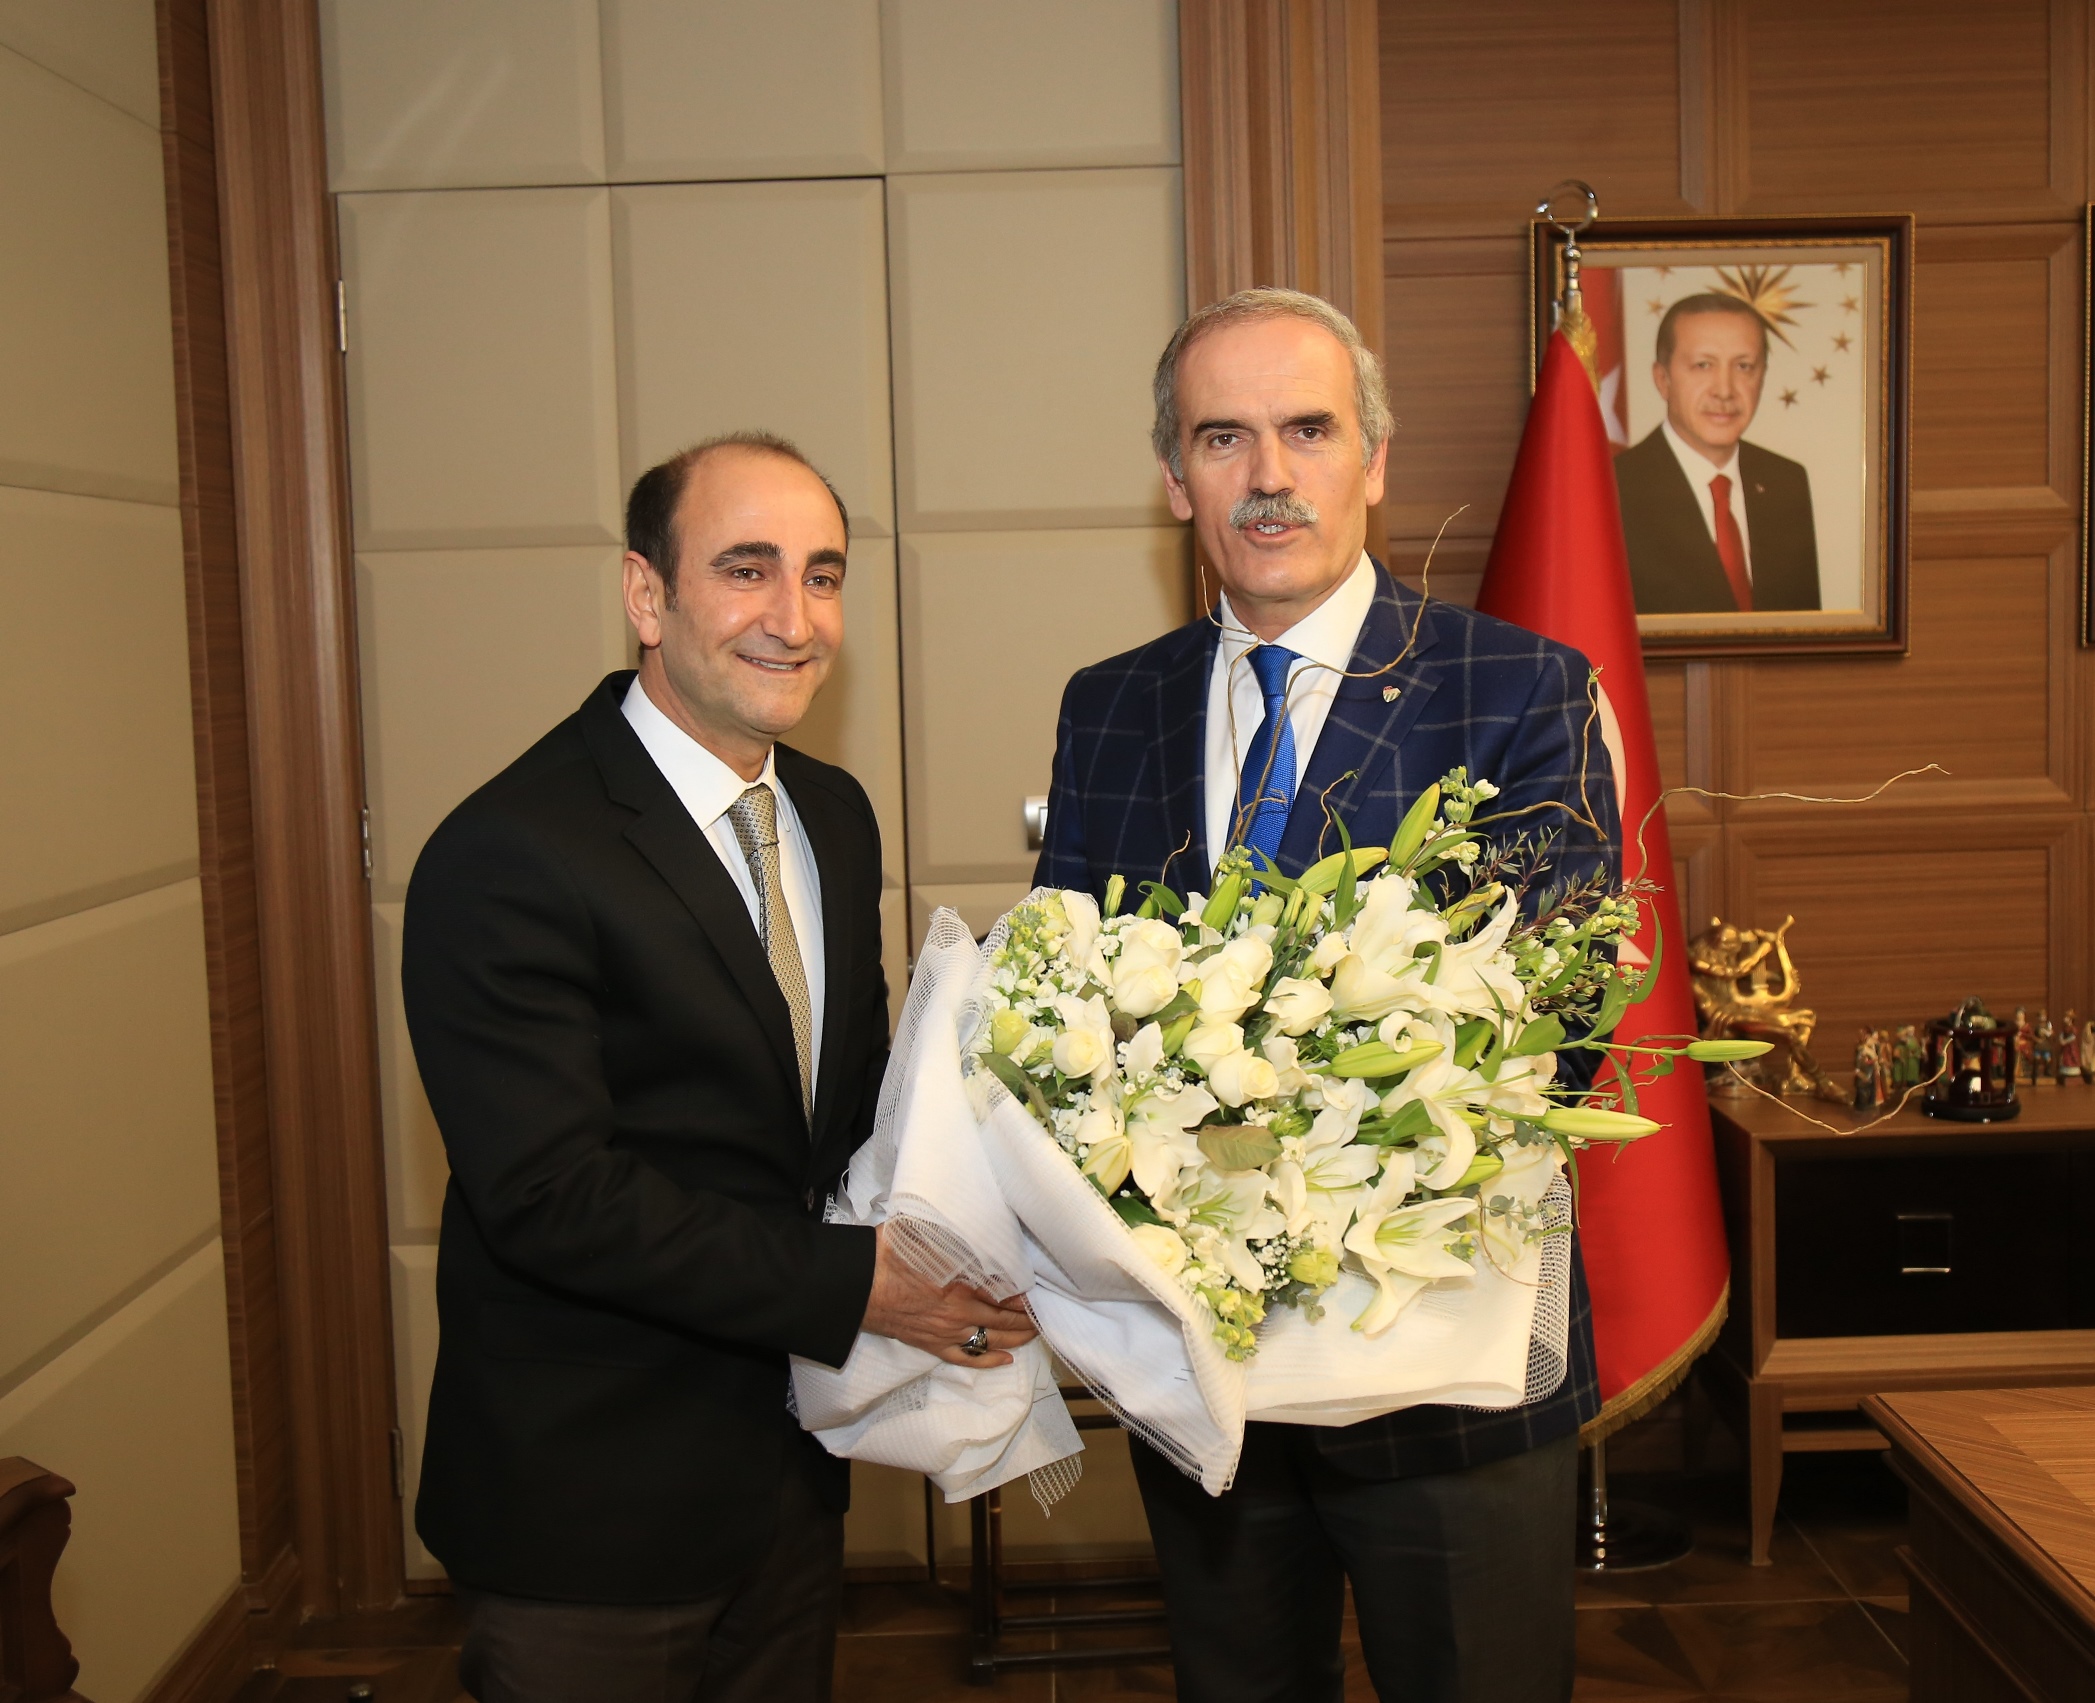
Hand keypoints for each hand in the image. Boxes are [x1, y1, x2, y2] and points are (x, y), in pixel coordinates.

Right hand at [860, 1224, 1038, 1366]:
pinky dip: (988, 1361)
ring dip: (1016, 1338)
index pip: (1003, 1294)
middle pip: (1003, 1320)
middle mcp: (959, 1314)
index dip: (1023, 1294)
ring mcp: (946, 1333)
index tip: (1037, 1290)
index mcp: (960, 1285)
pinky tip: (1005, 1360)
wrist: (857, 1285)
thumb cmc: (889, 1255)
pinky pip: (966, 1358)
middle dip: (1026, 1318)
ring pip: (991, 1341)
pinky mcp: (932, 1344)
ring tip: (1033, 1333)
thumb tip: (980, 1226)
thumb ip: (957, 1236)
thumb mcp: (926, 1234)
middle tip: (1043, 1313)